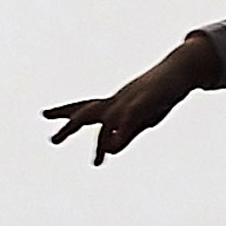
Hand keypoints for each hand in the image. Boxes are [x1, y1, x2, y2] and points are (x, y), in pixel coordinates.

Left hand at [45, 36, 217, 161]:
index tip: (44, 114)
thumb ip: (125, 134)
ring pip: (106, 114)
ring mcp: (131, 101)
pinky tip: (112, 148)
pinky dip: (119, 132)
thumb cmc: (160, 94)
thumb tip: (109, 149)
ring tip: (89, 156)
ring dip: (95, 133)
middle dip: (69, 126)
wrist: (181, 69)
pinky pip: (129, 119)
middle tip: (53, 141)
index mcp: (114, 104)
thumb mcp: (141, 119)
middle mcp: (117, 102)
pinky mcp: (147, 102)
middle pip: (88, 112)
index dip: (64, 112)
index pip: (85, 108)